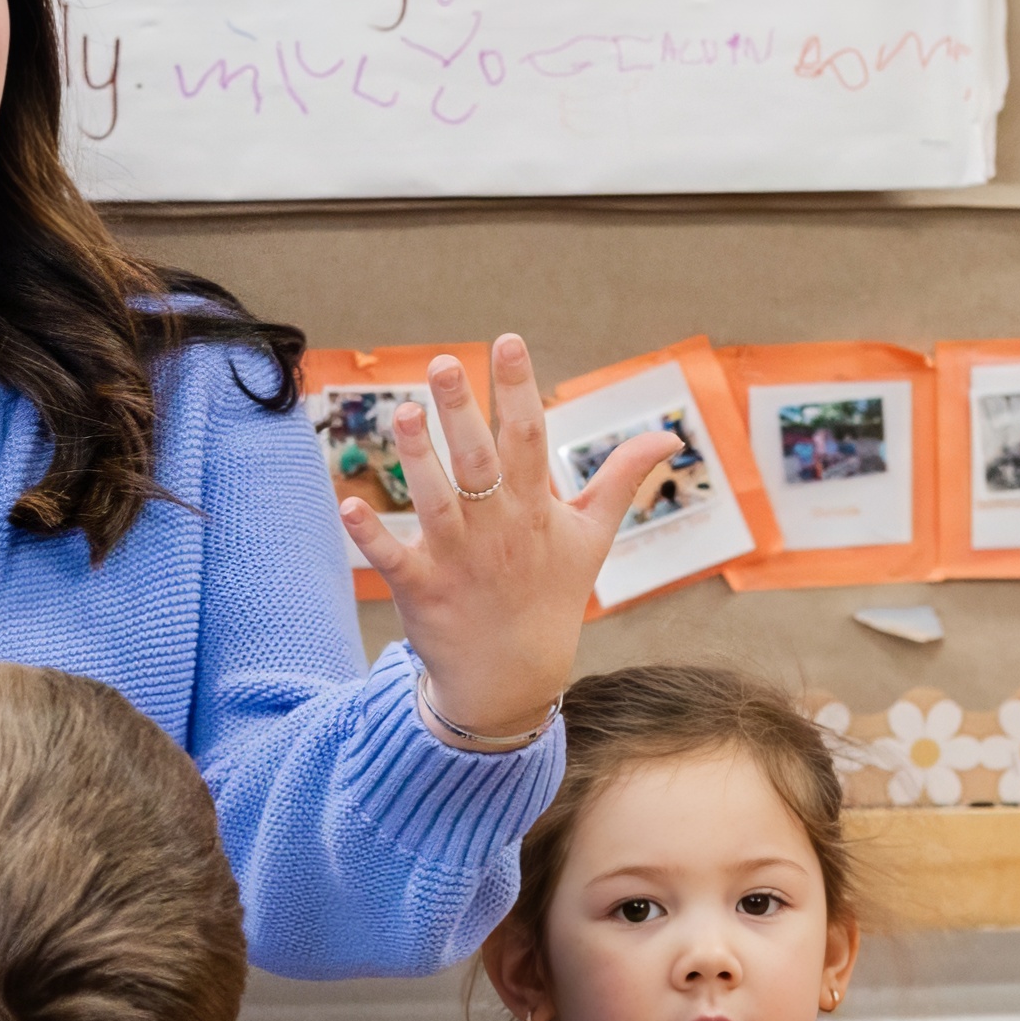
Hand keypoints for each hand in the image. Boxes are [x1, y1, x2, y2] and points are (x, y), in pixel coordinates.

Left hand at [350, 335, 666, 744]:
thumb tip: (670, 435)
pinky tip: (349, 505)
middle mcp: (497, 529)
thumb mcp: (593, 535)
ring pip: (436, 503)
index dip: (518, 389)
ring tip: (403, 412)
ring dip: (419, 460)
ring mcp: (459, 560)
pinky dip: (372, 535)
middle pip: (480, 463)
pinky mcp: (423, 591)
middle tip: (443, 363)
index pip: (529, 438)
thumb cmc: (553, 594)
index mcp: (535, 509)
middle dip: (462, 412)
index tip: (507, 341)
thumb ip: (622, 477)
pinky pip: (394, 559)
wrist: (516, 679)